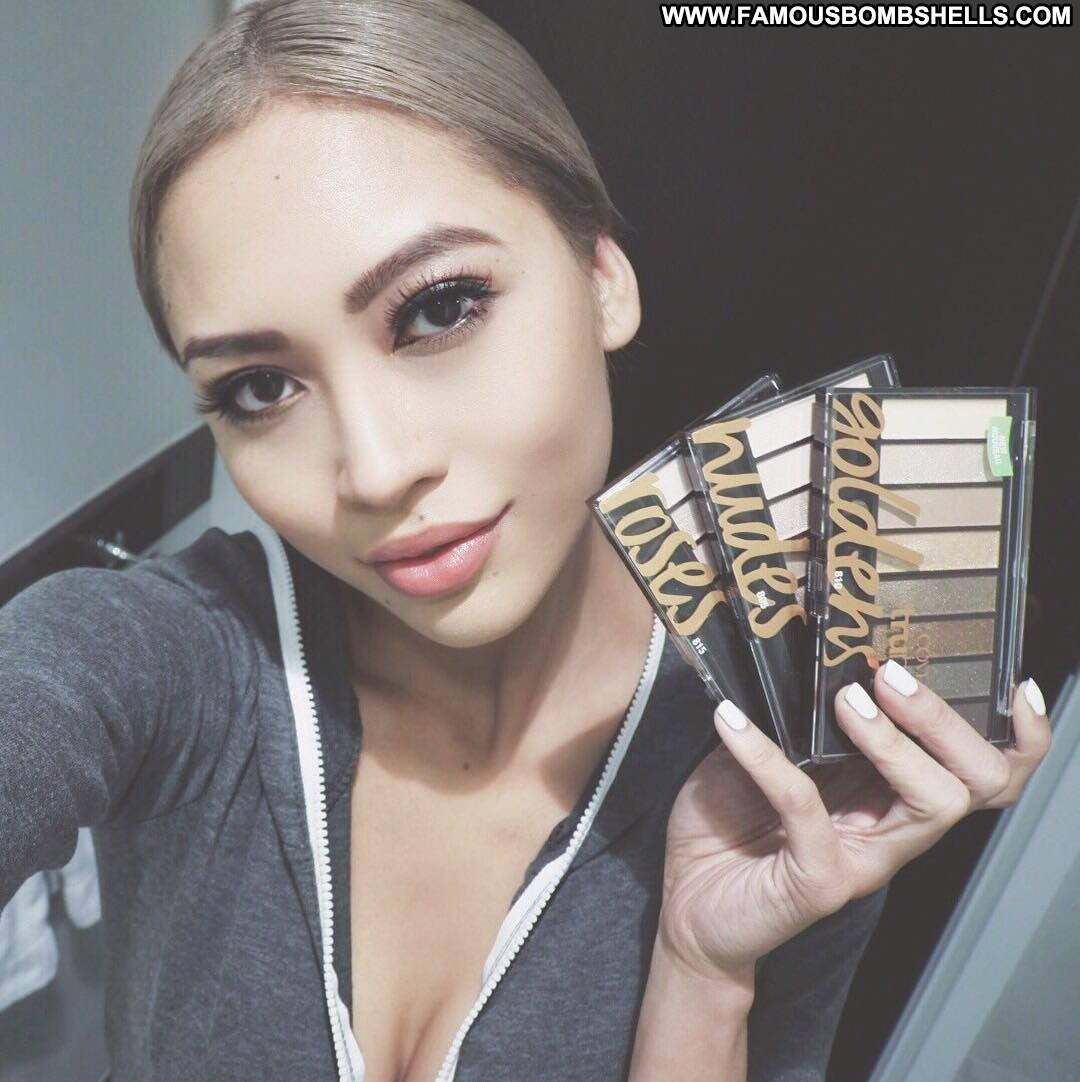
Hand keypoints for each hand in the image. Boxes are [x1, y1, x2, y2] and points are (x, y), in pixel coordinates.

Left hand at [657, 664, 1051, 984]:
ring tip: (847, 700)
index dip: (1016, 736)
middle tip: (889, 678)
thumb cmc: (728, 826)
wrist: (685, 904)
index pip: (976, 769)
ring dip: (895, 743)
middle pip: (975, 783)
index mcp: (887, 794)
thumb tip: (797, 658)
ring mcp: (861, 860)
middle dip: (944, 722)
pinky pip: (808, 809)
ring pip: (931, 803)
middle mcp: (890, 829)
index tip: (1015, 685)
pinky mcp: (817, 881)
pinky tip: (732, 724)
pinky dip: (768, 758)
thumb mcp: (761, 755)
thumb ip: (791, 720)